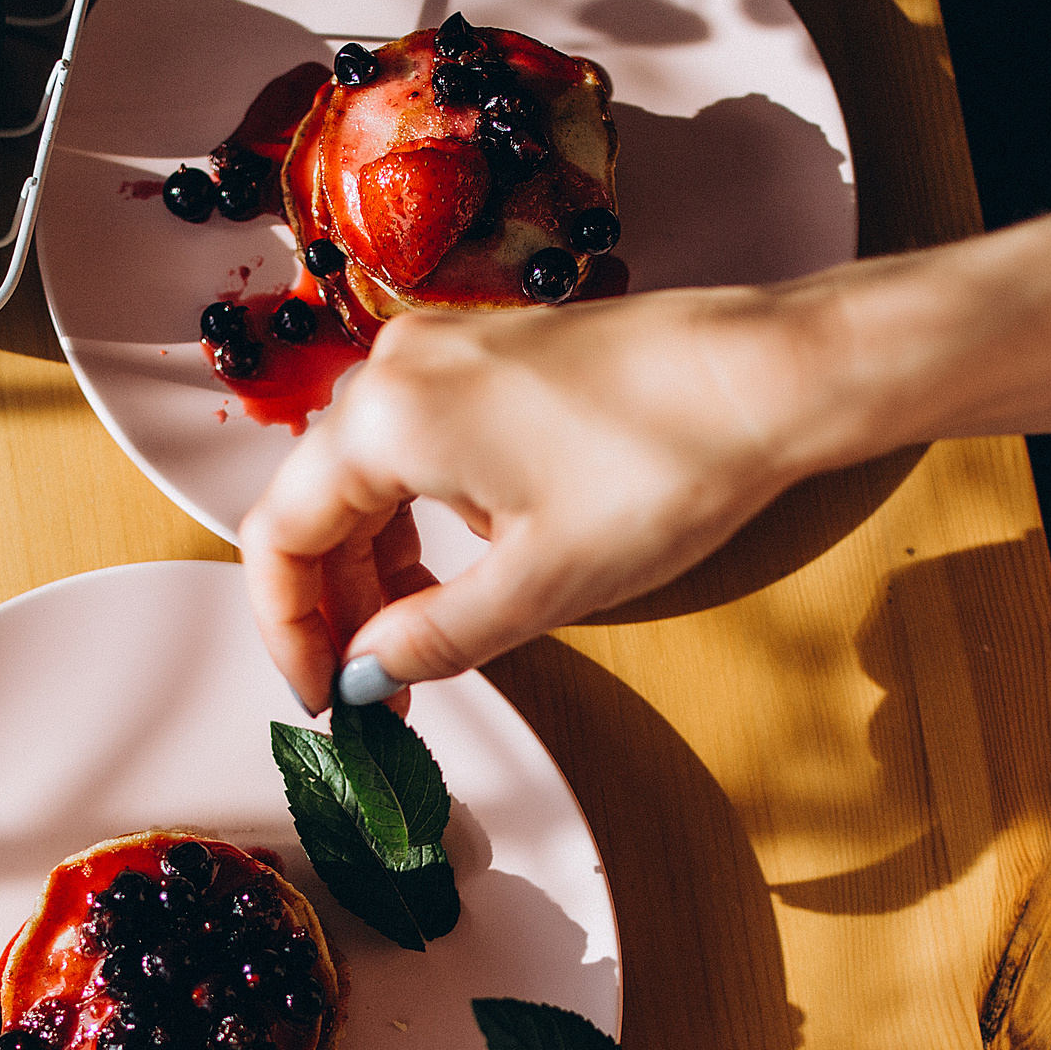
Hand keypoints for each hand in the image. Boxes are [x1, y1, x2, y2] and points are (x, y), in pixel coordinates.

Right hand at [240, 285, 844, 711]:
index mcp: (388, 419)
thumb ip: (431, 638)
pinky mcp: (488, 357)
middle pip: (316, 505)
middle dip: (336, 609)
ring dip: (379, 571)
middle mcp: (398, 368)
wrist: (771, 378)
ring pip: (366, 479)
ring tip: (419, 648)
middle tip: (373, 692)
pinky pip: (416, 448)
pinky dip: (421, 520)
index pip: (279, 535)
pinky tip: (468, 571)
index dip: (288, 631)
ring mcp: (443, 352)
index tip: (322, 696)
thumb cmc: (669, 463)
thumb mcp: (541, 585)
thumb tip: (362, 675)